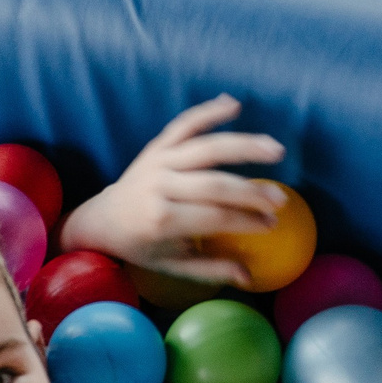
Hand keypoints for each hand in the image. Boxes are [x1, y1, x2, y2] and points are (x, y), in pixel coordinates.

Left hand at [56, 95, 288, 282]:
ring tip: (276, 149)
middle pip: (214, 185)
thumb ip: (209, 270)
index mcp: (160, 220)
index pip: (214, 217)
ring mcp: (157, 162)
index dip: (246, 221)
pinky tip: (233, 104)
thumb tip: (249, 277)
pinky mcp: (156, 146)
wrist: (100, 219)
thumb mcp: (171, 265)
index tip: (272, 225)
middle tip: (281, 200)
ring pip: (205, 148)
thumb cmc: (141, 245)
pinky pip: (183, 125)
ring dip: (243, 146)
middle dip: (251, 193)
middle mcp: (158, 187)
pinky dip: (206, 112)